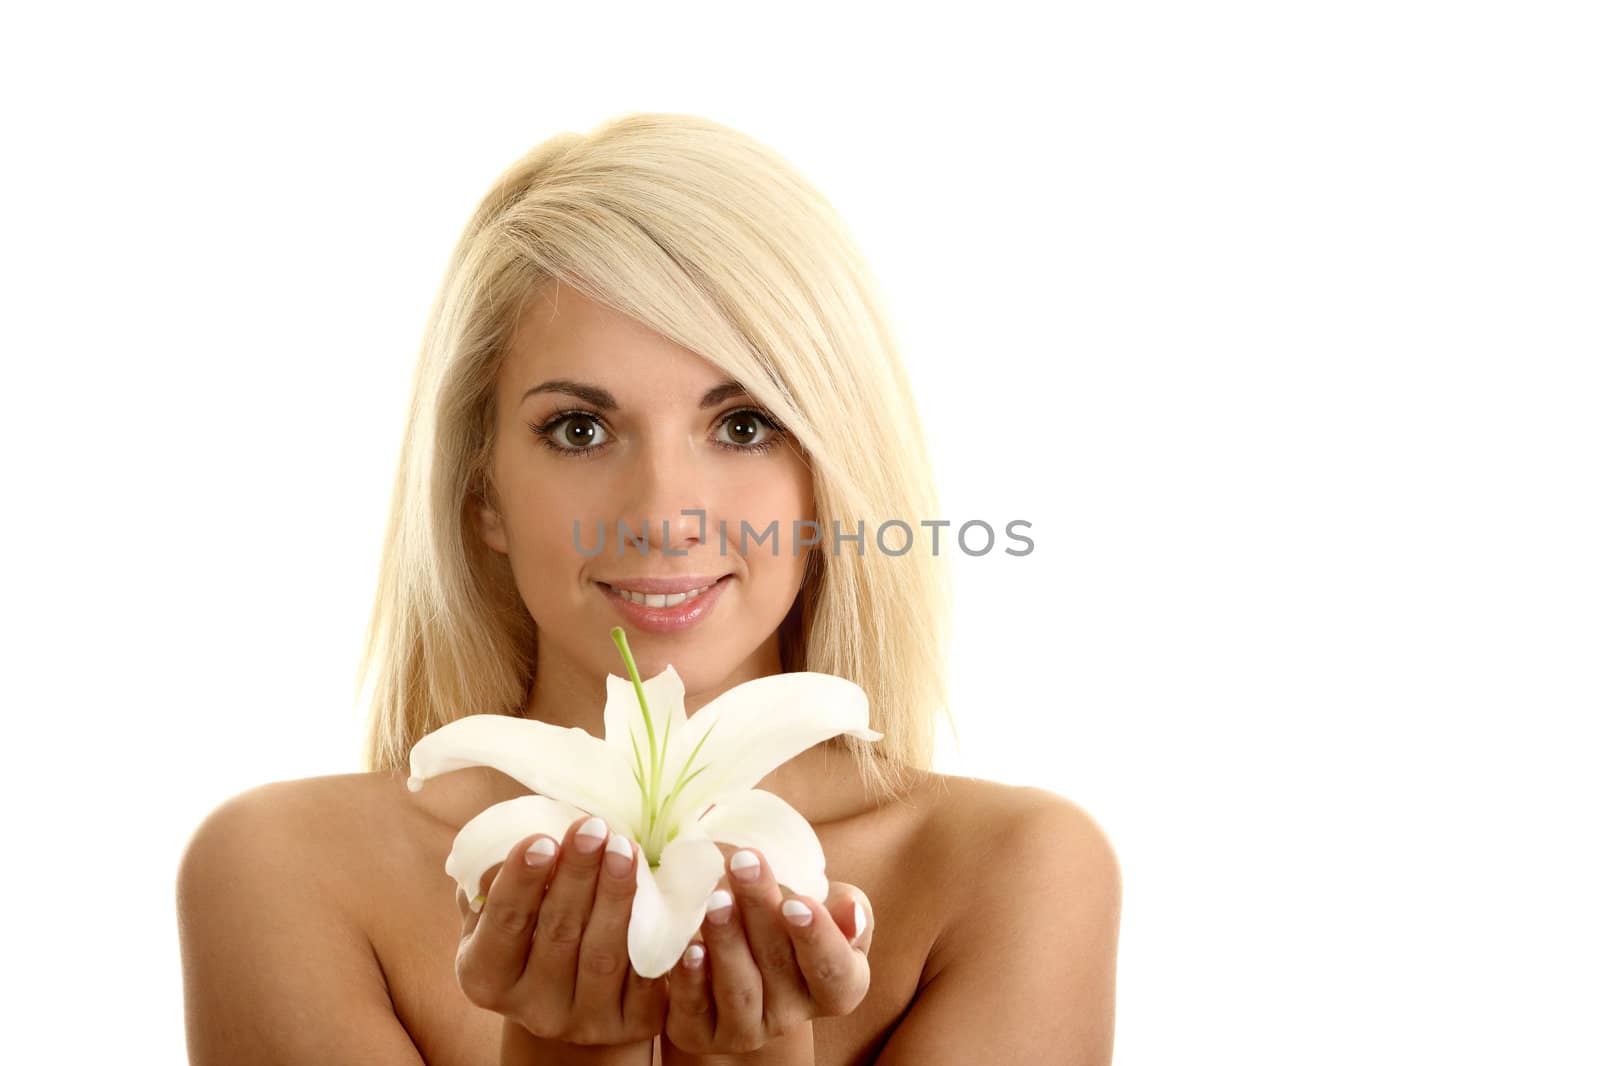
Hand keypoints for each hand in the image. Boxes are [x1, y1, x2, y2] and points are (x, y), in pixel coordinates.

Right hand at [455, 813, 666, 1050]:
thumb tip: (517, 835)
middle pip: (557, 935)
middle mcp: (532, 1010)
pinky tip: (666, 898)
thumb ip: (499, 879)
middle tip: (594, 828)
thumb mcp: (502, 908)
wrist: (578, 990)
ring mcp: (583, 1023)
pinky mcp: (630, 1026)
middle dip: (578, 876)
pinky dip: (659, 938)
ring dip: (616, 896)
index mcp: (486, 977)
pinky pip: (649, 980)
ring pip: (603, 956)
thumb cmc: (535, 927)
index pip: (503, 925)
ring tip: (625, 848)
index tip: (543, 839)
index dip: (521, 883)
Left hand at [663, 846, 872, 1056]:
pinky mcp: (702, 1032)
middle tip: (742, 864)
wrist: (740, 944)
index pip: (836, 973)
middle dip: (759, 909)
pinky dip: (692, 978)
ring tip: (715, 900)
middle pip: (779, 965)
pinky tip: (689, 948)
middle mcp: (794, 1015)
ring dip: (728, 941)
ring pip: (739, 990)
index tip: (795, 902)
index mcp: (836, 988)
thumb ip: (847, 908)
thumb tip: (851, 910)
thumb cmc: (789, 920)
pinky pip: (696, 1009)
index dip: (818, 939)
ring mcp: (747, 1029)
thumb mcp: (827, 908)